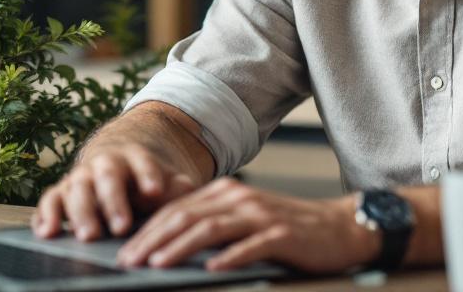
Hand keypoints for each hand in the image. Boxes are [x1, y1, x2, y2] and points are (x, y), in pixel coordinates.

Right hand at [32, 144, 197, 240]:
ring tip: (87, 236)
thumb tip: (187, 195)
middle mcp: (103, 163)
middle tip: (121, 227)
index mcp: (133, 156)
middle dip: (113, 202)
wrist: (116, 164)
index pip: (141, 162)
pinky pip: (49, 201)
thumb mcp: (167, 180)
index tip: (155, 190)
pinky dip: (46, 215)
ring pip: (76, 189)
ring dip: (80, 213)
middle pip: (106, 178)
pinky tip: (46, 232)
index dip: (147, 174)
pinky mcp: (61, 192)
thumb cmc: (146, 180)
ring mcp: (80, 177)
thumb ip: (178, 188)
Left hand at [116, 178, 380, 273]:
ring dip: (180, 247)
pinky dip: (230, 256)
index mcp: (225, 193)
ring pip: (211, 228)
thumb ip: (211, 225)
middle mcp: (239, 198)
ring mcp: (261, 215)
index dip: (146, 231)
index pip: (175, 210)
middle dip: (152, 240)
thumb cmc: (288, 229)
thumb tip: (167, 244)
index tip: (122, 252)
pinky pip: (251, 245)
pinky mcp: (282, 234)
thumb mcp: (244, 220)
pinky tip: (212, 268)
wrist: (339, 228)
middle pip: (186, 217)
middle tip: (128, 262)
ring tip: (157, 264)